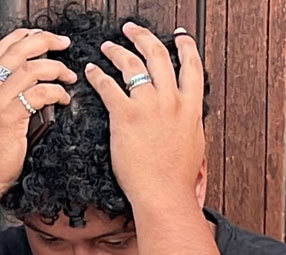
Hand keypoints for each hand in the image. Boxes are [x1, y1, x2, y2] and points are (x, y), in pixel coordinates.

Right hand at [0, 29, 76, 213]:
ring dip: (56, 69)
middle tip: (63, 45)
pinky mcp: (9, 118)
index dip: (24, 37)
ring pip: (31, 69)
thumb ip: (2, 98)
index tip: (43, 37)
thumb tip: (30, 84)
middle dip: (45, 41)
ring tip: (68, 76)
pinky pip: (39, 94)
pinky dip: (57, 92)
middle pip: (17, 51)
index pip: (1, 49)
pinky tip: (63, 99)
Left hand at [84, 22, 205, 210]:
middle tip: (132, 30)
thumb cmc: (176, 177)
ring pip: (132, 64)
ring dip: (117, 51)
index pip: (191, 65)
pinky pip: (108, 86)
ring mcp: (148, 105)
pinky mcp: (125, 115)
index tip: (178, 36)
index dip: (184, 46)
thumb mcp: (194, 143)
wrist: (163, 193)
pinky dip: (98, 75)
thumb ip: (188, 123)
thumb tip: (187, 117)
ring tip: (107, 46)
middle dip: (143, 37)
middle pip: (158, 55)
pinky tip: (91, 71)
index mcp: (190, 106)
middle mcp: (171, 99)